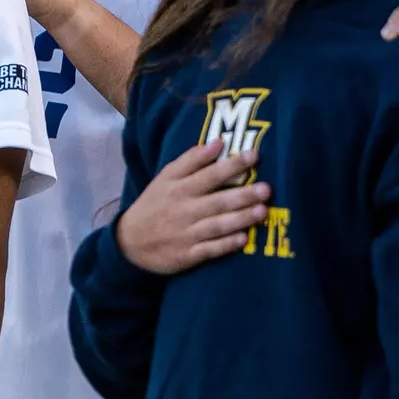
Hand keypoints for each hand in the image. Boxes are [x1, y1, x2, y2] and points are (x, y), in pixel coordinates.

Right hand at [115, 139, 271, 274]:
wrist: (130, 242)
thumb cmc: (155, 204)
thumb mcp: (166, 177)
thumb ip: (191, 160)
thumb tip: (218, 143)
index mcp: (180, 188)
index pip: (209, 174)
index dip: (232, 165)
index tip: (254, 155)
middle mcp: (185, 210)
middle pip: (218, 201)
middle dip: (243, 195)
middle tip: (267, 189)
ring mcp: (187, 234)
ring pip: (218, 225)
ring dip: (240, 219)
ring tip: (262, 211)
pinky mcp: (188, 255)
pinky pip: (210, 250)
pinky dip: (226, 245)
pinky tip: (243, 240)